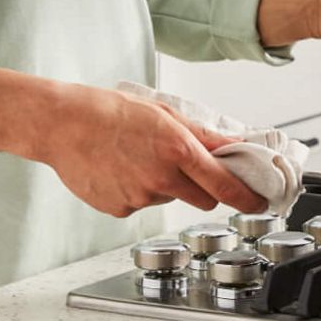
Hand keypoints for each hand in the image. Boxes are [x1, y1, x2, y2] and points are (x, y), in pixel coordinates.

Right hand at [28, 84, 267, 217]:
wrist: (61, 124)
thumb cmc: (108, 111)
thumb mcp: (162, 112)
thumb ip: (202, 134)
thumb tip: (233, 144)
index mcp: (176, 149)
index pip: (224, 185)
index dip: (246, 197)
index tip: (258, 202)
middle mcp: (160, 178)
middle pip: (202, 198)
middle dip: (202, 186)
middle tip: (182, 164)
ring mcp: (138, 198)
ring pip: (167, 199)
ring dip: (163, 184)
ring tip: (135, 157)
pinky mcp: (119, 209)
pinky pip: (140, 204)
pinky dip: (136, 190)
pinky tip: (118, 169)